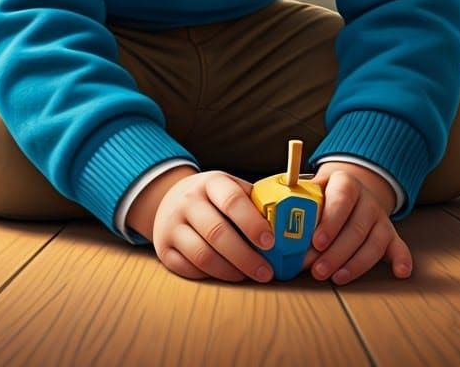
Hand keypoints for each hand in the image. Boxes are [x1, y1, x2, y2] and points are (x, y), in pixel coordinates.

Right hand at [151, 169, 275, 283]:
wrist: (170, 199)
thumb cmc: (215, 198)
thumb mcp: (233, 189)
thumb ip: (258, 204)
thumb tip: (295, 227)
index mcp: (211, 182)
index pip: (232, 200)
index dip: (252, 223)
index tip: (271, 242)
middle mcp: (188, 201)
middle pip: (217, 232)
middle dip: (246, 256)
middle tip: (267, 272)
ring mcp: (172, 225)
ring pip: (203, 255)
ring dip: (231, 271)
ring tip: (249, 276)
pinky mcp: (164, 249)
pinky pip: (189, 269)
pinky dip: (211, 276)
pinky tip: (227, 275)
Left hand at [301, 163, 412, 284]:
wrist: (352, 188)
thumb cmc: (325, 194)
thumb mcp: (313, 188)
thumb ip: (298, 201)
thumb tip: (273, 220)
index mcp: (346, 183)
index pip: (341, 200)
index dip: (330, 222)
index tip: (317, 242)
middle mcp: (367, 200)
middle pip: (356, 228)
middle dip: (336, 253)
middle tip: (317, 271)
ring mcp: (381, 218)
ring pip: (374, 242)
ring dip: (356, 264)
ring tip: (337, 279)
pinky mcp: (391, 234)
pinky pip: (400, 247)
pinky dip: (402, 259)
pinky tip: (400, 273)